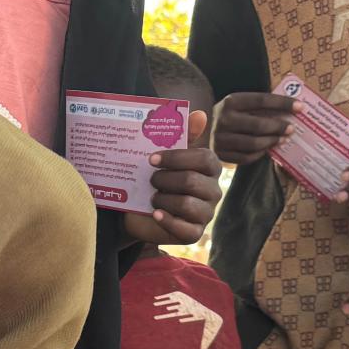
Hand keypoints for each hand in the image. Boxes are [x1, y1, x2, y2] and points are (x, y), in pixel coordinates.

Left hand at [122, 110, 222, 245]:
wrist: (136, 211)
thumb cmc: (154, 179)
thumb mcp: (164, 157)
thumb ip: (182, 136)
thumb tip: (199, 115)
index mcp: (210, 168)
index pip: (204, 158)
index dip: (177, 157)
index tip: (152, 158)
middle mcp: (213, 190)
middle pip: (192, 181)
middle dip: (165, 180)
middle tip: (151, 181)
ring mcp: (205, 213)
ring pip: (187, 204)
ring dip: (162, 199)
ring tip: (152, 198)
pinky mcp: (194, 233)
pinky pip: (184, 228)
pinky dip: (167, 220)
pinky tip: (155, 214)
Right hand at [212, 92, 295, 164]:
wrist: (198, 132)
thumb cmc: (228, 116)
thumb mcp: (238, 104)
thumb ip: (259, 106)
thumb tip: (292, 107)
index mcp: (230, 102)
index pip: (262, 101)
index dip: (283, 103)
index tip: (300, 107)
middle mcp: (223, 119)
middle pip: (259, 125)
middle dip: (279, 126)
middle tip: (292, 128)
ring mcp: (220, 139)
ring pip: (253, 143)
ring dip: (272, 141)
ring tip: (283, 139)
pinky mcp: (219, 154)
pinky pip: (246, 157)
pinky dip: (260, 154)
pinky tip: (268, 149)